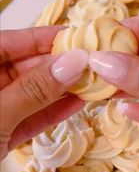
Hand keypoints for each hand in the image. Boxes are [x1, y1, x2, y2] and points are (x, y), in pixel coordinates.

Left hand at [0, 27, 87, 159]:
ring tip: (95, 83)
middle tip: (96, 65)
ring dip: (64, 91)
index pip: (13, 41)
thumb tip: (73, 62)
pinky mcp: (1, 135)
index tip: (79, 36)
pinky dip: (53, 113)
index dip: (46, 37)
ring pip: (33, 95)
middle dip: (62, 66)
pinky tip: (78, 104)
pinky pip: (30, 119)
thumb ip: (34, 89)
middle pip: (27, 68)